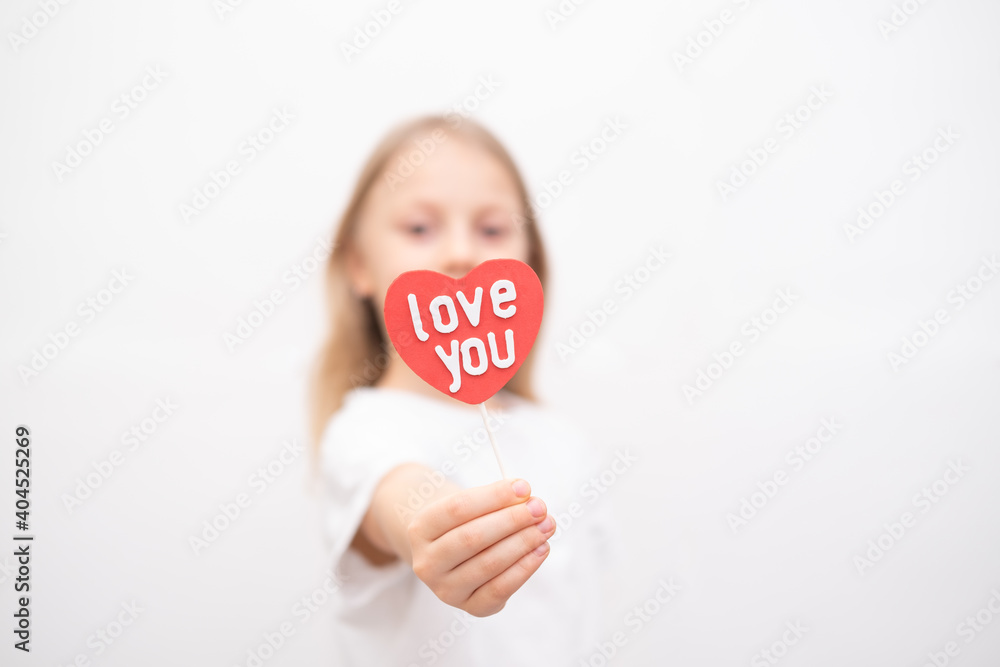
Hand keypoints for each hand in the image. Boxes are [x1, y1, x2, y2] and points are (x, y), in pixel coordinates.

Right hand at [406, 477, 555, 616]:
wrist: (452, 554)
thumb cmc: (465, 522)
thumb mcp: (469, 505)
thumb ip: (495, 501)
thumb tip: (529, 500)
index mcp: (420, 529)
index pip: (457, 508)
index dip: (493, 496)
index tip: (523, 487)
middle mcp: (427, 562)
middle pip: (472, 538)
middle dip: (512, 520)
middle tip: (539, 507)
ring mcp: (446, 589)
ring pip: (488, 564)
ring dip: (523, 542)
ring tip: (546, 526)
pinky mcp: (470, 607)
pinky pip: (500, 589)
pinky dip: (524, 568)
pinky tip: (540, 550)